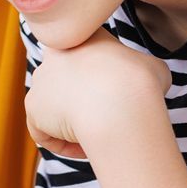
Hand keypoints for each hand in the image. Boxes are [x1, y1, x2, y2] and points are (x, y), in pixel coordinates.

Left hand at [25, 29, 170, 158]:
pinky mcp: (32, 106)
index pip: (87, 60)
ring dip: (73, 124)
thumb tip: (145, 83)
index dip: (105, 83)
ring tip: (96, 136)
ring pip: (55, 108)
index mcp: (83, 38)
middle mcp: (55, 55)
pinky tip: (83, 149)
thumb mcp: (153, 67)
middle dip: (86, 103)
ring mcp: (41, 80)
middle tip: (107, 119)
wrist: (118, 102)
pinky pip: (43, 130)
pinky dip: (62, 144)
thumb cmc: (140, 83)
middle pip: (69, 84)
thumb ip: (142, 71)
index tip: (117, 97)